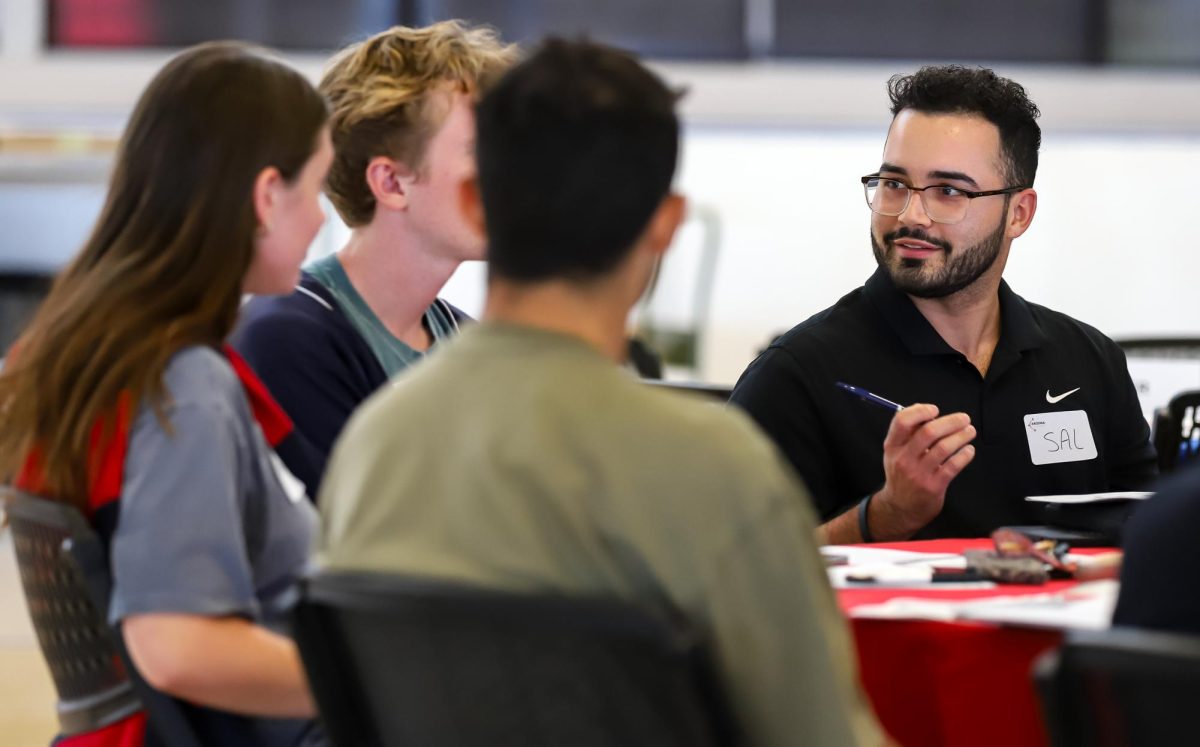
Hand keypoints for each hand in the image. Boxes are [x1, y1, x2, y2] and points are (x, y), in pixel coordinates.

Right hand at [870, 404, 976, 538]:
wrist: (900, 508)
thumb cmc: (902, 474)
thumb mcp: (896, 453)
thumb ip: (909, 433)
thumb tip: (930, 412)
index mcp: (892, 446)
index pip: (902, 421)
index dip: (920, 411)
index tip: (935, 410)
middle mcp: (903, 458)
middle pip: (928, 432)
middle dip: (950, 422)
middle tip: (965, 418)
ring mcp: (918, 473)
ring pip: (944, 448)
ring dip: (961, 436)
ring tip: (970, 431)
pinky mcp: (933, 486)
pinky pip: (953, 466)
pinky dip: (964, 455)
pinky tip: (969, 450)